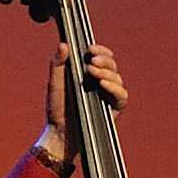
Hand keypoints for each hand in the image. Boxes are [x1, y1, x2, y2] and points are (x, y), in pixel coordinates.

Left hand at [38, 45, 125, 168]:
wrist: (60, 132)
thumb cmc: (57, 109)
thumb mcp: (55, 84)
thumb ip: (57, 64)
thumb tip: (64, 44)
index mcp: (88, 74)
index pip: (101, 57)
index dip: (100, 50)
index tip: (90, 49)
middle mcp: (101, 82)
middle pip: (112, 64)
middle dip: (104, 59)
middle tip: (91, 61)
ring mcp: (109, 95)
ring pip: (117, 78)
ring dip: (106, 72)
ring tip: (91, 72)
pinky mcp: (115, 108)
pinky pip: (122, 95)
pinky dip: (114, 88)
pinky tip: (102, 84)